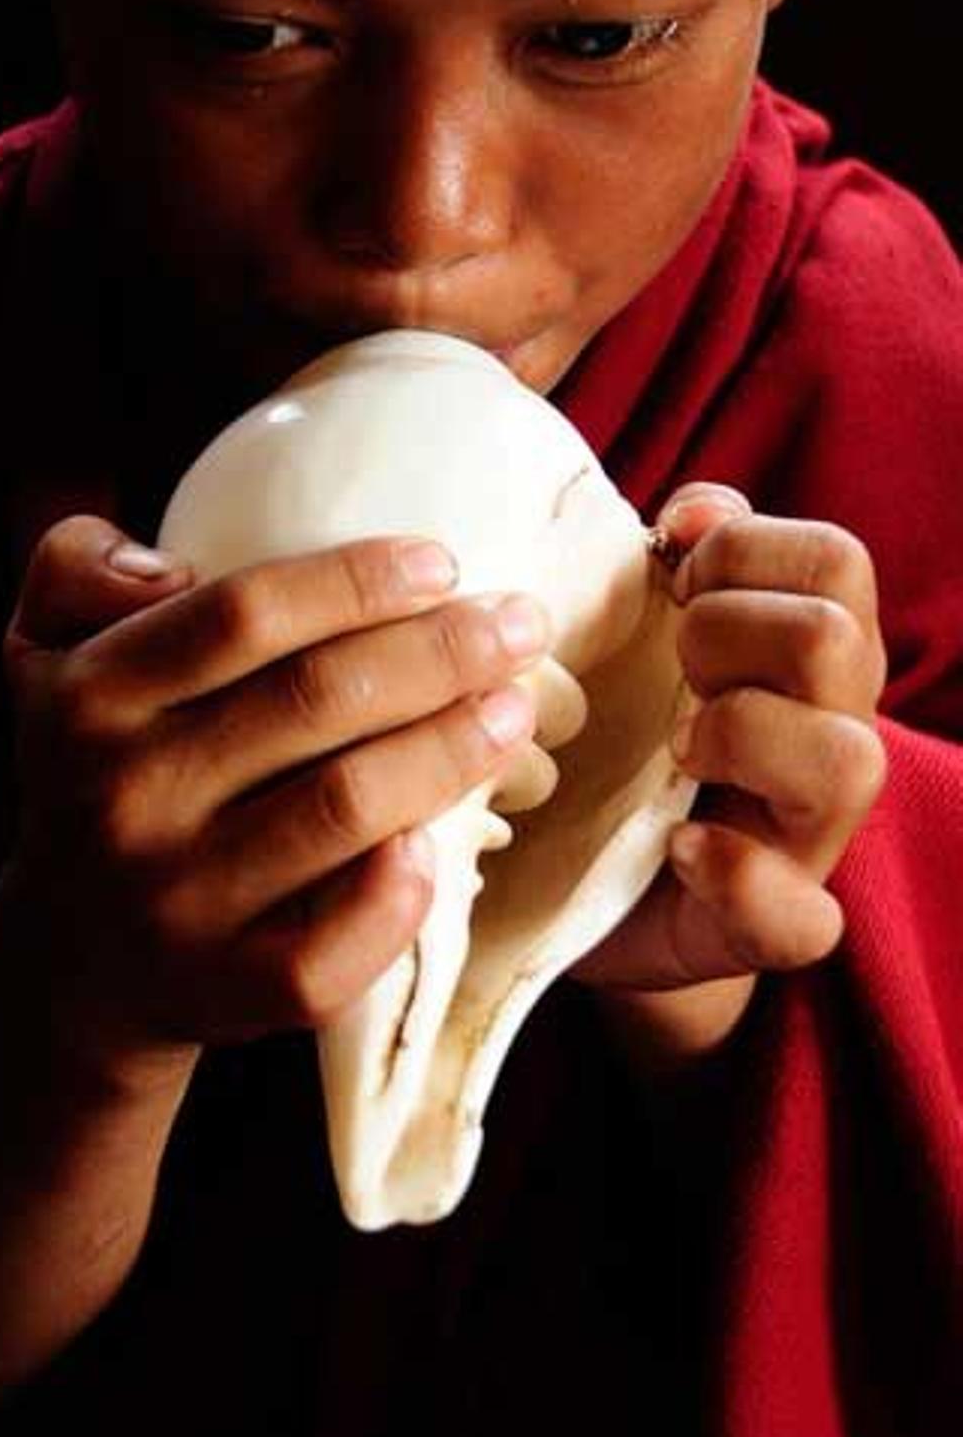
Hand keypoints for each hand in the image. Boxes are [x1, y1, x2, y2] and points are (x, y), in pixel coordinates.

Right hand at [0, 515, 560, 1087]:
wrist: (73, 959)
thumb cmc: (97, 768)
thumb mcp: (45, 649)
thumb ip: (79, 566)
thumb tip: (173, 566)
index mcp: (89, 698)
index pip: (246, 614)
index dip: (358, 582)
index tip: (442, 564)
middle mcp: (122, 799)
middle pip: (318, 701)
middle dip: (441, 653)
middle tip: (519, 624)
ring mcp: (174, 903)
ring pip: (347, 807)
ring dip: (453, 749)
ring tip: (515, 709)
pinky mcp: (223, 991)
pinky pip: (335, 946)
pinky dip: (401, 893)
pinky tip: (447, 841)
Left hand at [572, 483, 886, 1062]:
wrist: (589, 891)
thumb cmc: (625, 739)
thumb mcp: (648, 635)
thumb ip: (689, 554)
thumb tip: (692, 512)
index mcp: (815, 654)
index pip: (836, 560)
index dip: (743, 549)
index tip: (672, 580)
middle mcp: (835, 733)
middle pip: (835, 638)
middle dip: (723, 631)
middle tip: (671, 669)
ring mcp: (813, 834)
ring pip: (847, 759)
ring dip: (741, 734)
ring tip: (676, 751)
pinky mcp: (773, 924)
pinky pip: (801, 916)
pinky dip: (736, 876)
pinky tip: (678, 850)